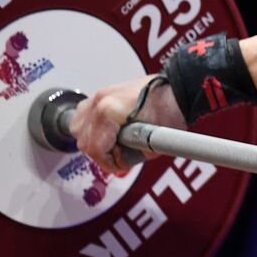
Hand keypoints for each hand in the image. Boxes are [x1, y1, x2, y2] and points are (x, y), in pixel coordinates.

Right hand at [67, 75, 187, 174]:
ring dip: (92, 140)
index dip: (108, 164)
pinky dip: (91, 126)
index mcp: (109, 112)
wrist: (178, 90)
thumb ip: (130, 157)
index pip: (94, 148)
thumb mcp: (152, 144)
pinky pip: (84, 113)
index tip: (120, 166)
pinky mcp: (103, 93)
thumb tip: (120, 162)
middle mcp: (100, 101)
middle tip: (119, 156)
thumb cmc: (171, 110)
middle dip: (100, 154)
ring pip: (78, 127)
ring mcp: (100, 95)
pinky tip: (106, 132)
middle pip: (84, 140)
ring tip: (112, 144)